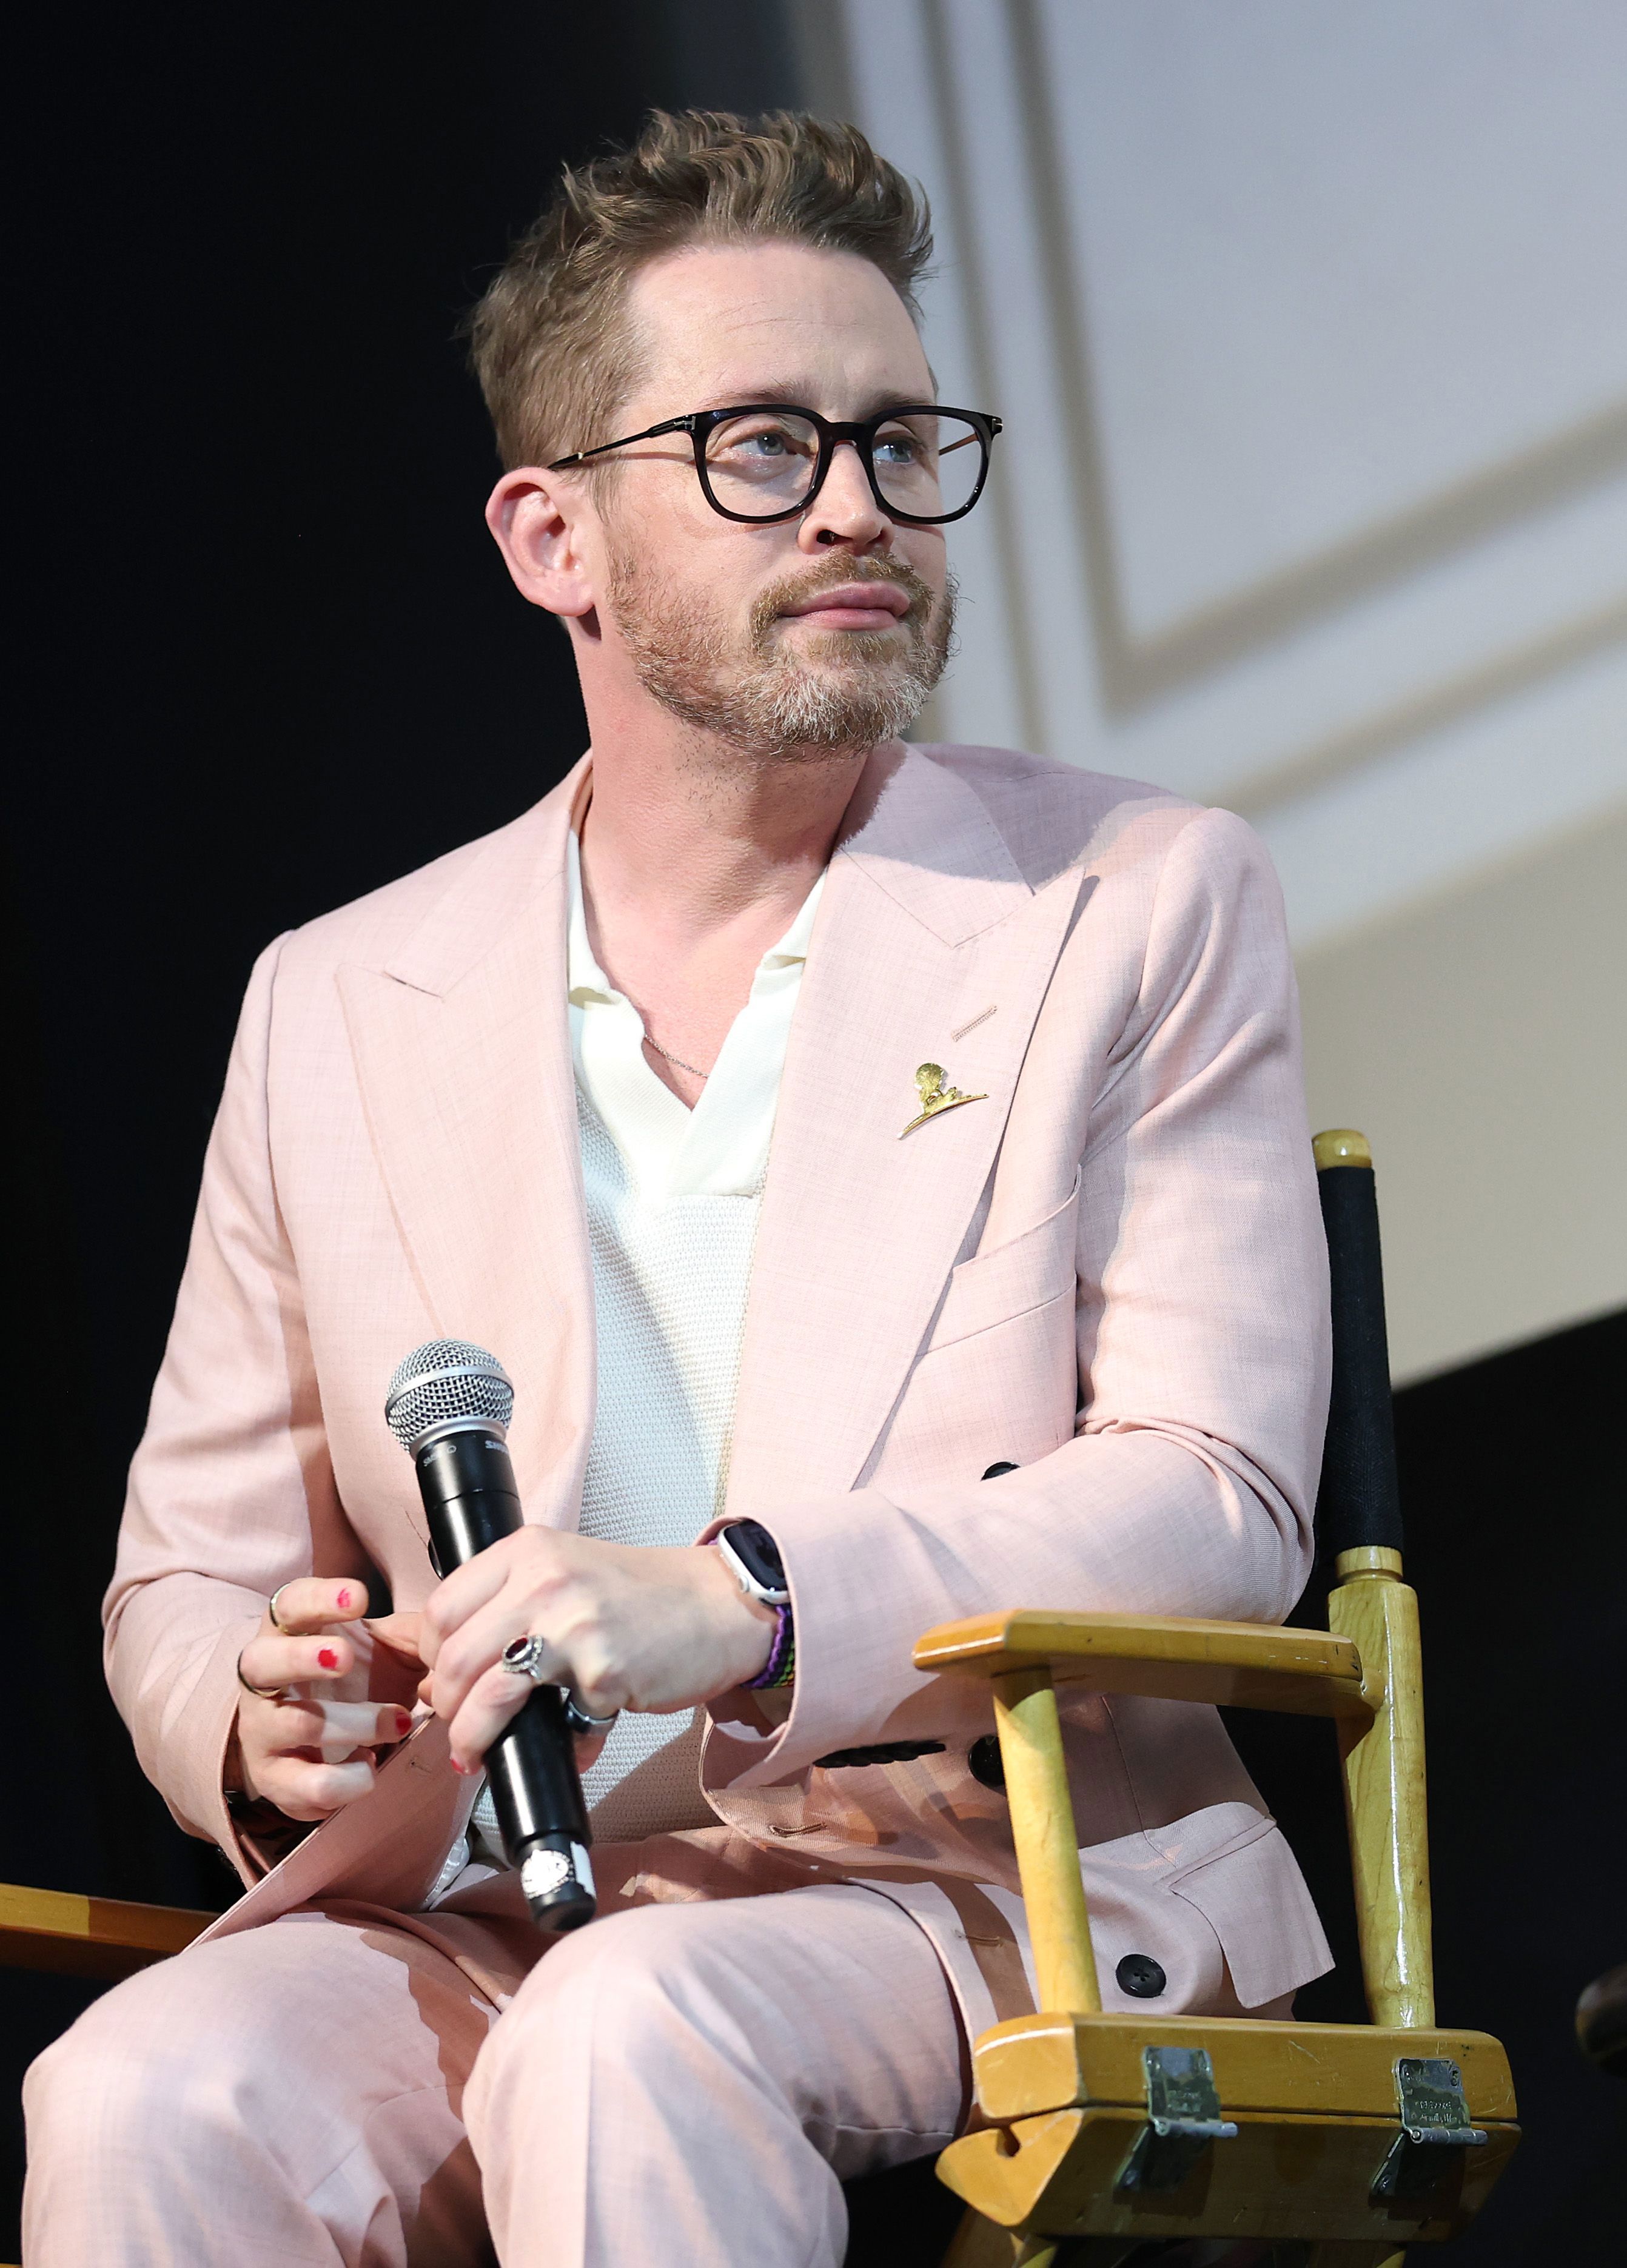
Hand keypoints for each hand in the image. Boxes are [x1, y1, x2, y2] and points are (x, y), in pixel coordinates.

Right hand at [231, 1580, 425, 1822]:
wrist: (314, 1745)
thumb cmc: (354, 1681)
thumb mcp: (382, 1648)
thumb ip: (410, 1635)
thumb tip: (443, 1633)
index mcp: (287, 1634)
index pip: (289, 1604)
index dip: (318, 1598)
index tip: (358, 1598)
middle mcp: (262, 1682)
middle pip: (261, 1661)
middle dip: (302, 1657)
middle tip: (344, 1656)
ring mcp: (262, 1732)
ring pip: (294, 1725)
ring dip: (352, 1724)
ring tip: (396, 1723)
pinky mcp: (275, 1781)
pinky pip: (308, 1785)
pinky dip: (346, 1778)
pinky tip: (369, 1762)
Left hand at [419, 1531, 775, 1774]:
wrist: (719, 1604)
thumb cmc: (643, 1596)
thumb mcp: (567, 1573)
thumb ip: (511, 1605)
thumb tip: (449, 1673)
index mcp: (528, 1550)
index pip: (441, 1606)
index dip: (429, 1653)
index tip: (441, 1677)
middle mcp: (544, 1579)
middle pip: (451, 1655)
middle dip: (445, 1704)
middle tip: (456, 1724)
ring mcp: (573, 1625)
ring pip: (485, 1694)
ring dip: (471, 1736)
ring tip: (474, 1753)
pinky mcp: (603, 1672)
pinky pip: (559, 1728)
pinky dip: (564, 1748)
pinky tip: (574, 1746)